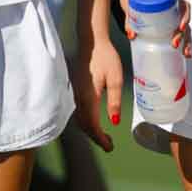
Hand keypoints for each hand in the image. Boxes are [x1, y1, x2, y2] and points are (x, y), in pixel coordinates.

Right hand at [72, 39, 124, 153]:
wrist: (91, 43)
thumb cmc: (106, 58)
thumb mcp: (115, 79)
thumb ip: (114, 101)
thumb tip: (114, 122)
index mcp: (89, 96)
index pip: (92, 125)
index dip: (100, 139)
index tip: (110, 147)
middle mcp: (79, 98)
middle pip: (84, 125)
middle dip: (96, 138)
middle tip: (109, 145)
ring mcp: (75, 94)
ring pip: (80, 120)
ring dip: (91, 131)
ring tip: (104, 136)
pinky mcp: (75, 91)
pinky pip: (79, 113)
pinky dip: (86, 122)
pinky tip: (95, 122)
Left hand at [119, 0, 191, 58]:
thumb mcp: (132, 3)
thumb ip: (130, 18)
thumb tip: (131, 34)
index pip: (183, 6)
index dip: (184, 16)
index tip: (180, 27)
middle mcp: (175, 8)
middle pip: (184, 21)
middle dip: (183, 34)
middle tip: (174, 44)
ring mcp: (174, 17)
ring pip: (185, 29)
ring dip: (187, 42)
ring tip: (186, 54)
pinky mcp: (171, 25)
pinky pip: (181, 34)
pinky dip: (184, 44)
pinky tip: (185, 55)